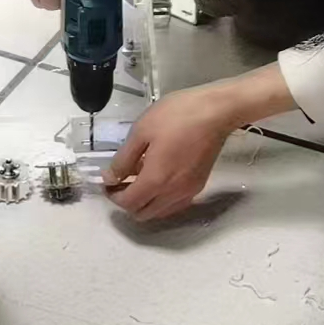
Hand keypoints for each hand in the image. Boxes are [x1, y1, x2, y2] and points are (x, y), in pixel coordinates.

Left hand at [107, 67, 296, 219]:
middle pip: (143, 213)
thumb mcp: (141, 132)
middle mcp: (173, 193)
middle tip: (120, 181)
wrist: (216, 111)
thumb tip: (110, 178)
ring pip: (159, 212)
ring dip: (144, 202)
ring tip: (138, 178)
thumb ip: (123, 160)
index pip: (128, 203)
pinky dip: (160, 199)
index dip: (113, 196)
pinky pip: (174, 204)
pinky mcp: (199, 186)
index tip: (107, 182)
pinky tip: (158, 178)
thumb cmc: (177, 115)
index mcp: (156, 180)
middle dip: (126, 202)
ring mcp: (189, 192)